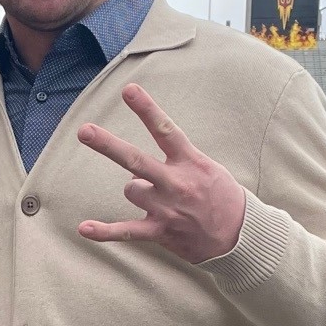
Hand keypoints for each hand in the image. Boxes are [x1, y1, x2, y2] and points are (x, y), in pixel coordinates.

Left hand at [77, 83, 245, 262]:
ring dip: (138, 191)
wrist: (240, 236)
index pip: (165, 129)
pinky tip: (84, 229)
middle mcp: (175, 182)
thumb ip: (173, 162)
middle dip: (107, 145)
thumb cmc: (222, 197)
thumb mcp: (206, 169)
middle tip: (84, 131)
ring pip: (131, 189)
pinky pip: (126, 231)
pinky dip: (104, 232)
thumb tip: (135, 169)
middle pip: (134, 159)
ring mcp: (166, 207)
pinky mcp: (160, 231)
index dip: (146, 109)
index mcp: (190, 162)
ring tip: (162, 201)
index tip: (129, 90)